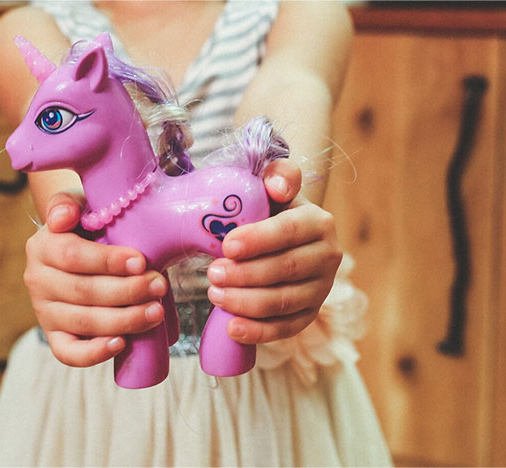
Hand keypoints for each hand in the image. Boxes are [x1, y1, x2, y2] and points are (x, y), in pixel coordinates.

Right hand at [24, 192, 168, 366]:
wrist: (76, 245)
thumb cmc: (85, 224)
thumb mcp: (77, 205)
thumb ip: (66, 204)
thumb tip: (63, 218)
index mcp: (42, 246)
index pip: (73, 256)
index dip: (108, 261)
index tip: (141, 261)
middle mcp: (37, 281)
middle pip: (82, 292)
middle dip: (127, 291)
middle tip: (159, 286)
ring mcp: (44, 311)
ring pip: (82, 322)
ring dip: (123, 320)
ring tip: (155, 312)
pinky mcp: (54, 335)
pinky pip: (68, 352)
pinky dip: (94, 353)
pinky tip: (121, 343)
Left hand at [206, 158, 341, 343]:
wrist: (283, 238)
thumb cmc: (271, 211)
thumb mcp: (272, 188)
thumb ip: (278, 175)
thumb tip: (278, 188)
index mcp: (319, 223)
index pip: (289, 232)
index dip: (258, 240)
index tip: (226, 246)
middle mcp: (328, 257)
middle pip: (285, 270)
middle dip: (245, 274)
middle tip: (211, 274)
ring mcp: (321, 289)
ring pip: (284, 302)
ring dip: (245, 302)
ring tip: (214, 294)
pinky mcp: (309, 314)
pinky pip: (286, 328)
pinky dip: (259, 332)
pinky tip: (232, 328)